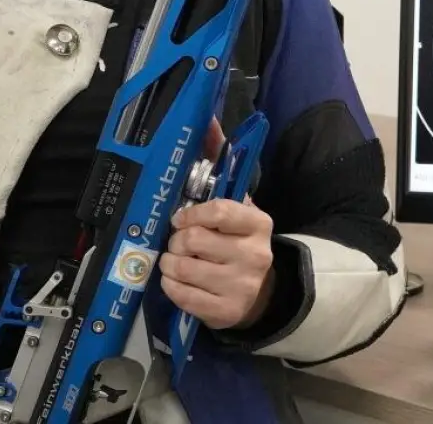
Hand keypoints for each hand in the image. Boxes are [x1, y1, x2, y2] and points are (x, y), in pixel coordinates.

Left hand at [159, 119, 275, 330]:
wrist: (262, 294)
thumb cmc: (240, 242)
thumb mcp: (239, 206)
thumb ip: (221, 164)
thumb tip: (207, 119)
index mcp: (259, 224)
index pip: (219, 211)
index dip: (190, 214)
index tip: (181, 217)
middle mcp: (255, 255)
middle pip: (192, 241)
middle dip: (177, 241)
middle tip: (180, 243)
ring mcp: (241, 287)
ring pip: (182, 269)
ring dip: (170, 263)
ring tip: (177, 261)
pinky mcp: (225, 313)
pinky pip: (180, 295)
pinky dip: (171, 286)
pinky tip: (179, 281)